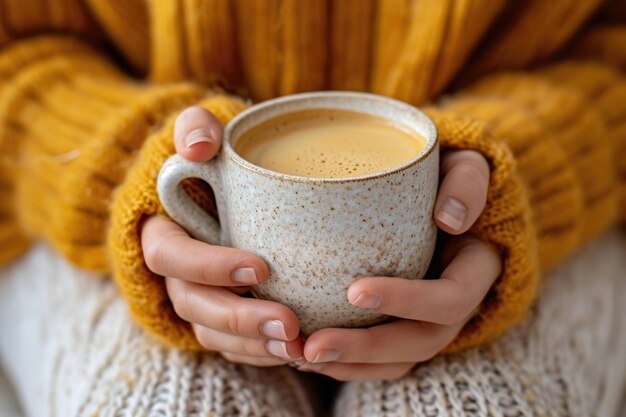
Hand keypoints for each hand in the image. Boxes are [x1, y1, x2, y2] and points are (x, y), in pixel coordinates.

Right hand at [141, 107, 303, 366]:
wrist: (221, 189)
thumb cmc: (215, 162)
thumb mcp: (202, 131)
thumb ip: (195, 126)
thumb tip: (198, 146)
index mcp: (162, 232)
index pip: (170, 257)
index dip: (209, 267)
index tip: (260, 267)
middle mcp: (175, 273)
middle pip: (194, 306)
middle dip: (240, 318)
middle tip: (288, 323)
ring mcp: (198, 298)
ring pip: (214, 334)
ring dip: (254, 345)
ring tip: (300, 347)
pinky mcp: (221, 315)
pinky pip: (233, 345)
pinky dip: (260, 352)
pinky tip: (298, 352)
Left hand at [299, 150, 501, 380]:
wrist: (437, 198)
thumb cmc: (445, 177)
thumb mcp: (465, 164)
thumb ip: (466, 181)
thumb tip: (449, 218)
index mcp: (475, 269)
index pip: (450, 298)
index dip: (407, 301)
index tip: (354, 291)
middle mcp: (456, 305)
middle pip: (420, 342)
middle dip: (367, 349)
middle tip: (313, 345)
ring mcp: (430, 320)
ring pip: (398, 361)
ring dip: (350, 364)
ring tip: (301, 358)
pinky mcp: (404, 326)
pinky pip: (381, 360)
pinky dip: (346, 364)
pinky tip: (305, 357)